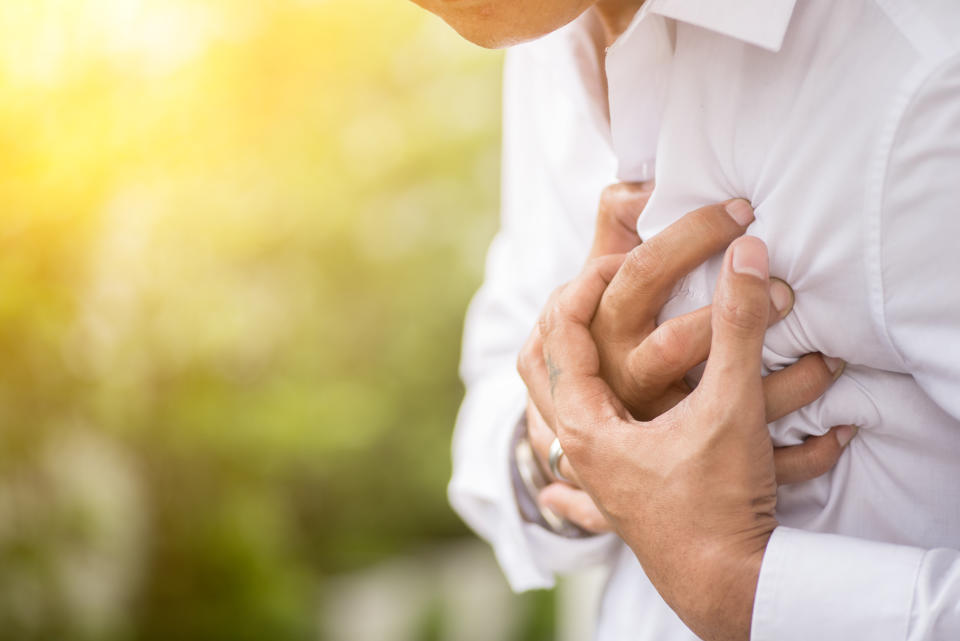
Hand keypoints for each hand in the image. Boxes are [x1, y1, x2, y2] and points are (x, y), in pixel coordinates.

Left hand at [541, 236, 849, 640]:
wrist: (730, 589)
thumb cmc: (720, 503)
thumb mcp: (732, 407)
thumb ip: (739, 327)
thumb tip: (746, 254)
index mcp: (587, 423)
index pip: (561, 333)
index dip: (585, 283)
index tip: (618, 256)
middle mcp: (578, 450)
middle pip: (539, 368)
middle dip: (563, 320)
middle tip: (593, 286)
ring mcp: (592, 478)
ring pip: (552, 412)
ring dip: (564, 368)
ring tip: (585, 334)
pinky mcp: (614, 500)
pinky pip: (573, 465)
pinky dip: (572, 437)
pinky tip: (564, 467)